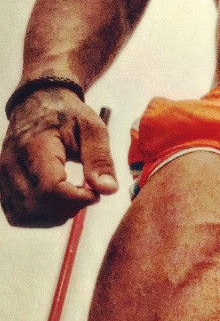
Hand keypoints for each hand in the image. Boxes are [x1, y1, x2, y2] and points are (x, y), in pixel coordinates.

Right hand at [0, 89, 117, 227]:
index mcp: (34, 147)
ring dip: (55, 215)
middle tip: (86, 192)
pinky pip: (18, 215)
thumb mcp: (92, 128)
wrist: (39, 103)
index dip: (77, 199)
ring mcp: (2, 176)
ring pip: (26, 216)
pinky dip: (41, 216)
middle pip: (37, 207)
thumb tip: (108, 190)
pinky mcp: (2, 185)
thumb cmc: (69, 115)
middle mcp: (11, 163)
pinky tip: (57, 201)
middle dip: (69, 208)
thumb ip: (100, 159)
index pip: (50, 189)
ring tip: (72, 195)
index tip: (95, 192)